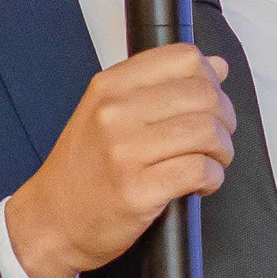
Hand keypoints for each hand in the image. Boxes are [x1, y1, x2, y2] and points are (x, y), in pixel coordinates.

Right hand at [2, 46, 235, 277]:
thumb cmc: (84, 168)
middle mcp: (115, 112)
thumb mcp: (107, 112)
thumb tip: (217, 65)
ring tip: (209, 162)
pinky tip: (199, 185)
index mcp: (110, 85)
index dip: (209, 79)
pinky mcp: (138, 190)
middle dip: (224, 120)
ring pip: (208, 133)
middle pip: (204, 96)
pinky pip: (200, 171)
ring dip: (222, 151)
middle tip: (215, 140)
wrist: (52, 219)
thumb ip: (159, 86)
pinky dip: (212, 178)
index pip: (184, 58)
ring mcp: (124, 152)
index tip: (206, 102)